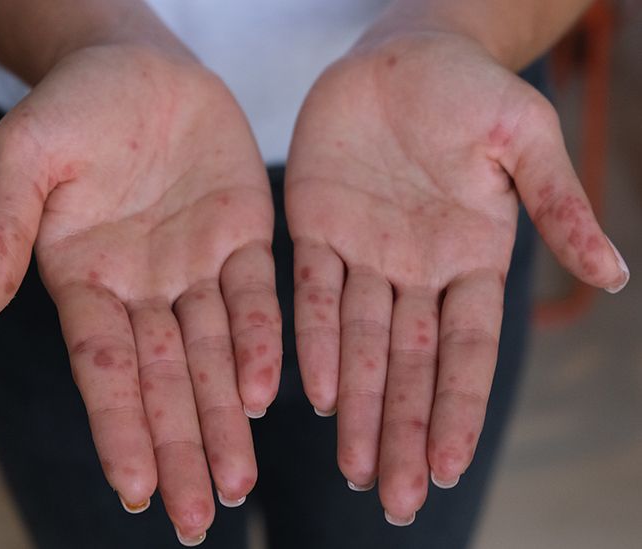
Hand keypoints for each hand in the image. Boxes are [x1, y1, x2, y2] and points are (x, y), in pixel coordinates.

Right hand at [0, 45, 280, 541]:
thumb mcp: (27, 155)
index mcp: (87, 280)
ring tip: (238, 482)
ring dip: (227, 416)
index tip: (137, 491)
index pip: (104, 370)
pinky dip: (262, 344)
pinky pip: (256, 299)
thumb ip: (4, 227)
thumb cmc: (74, 106)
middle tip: (198, 518)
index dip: (120, 428)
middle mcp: (145, 289)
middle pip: (165, 381)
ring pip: (215, 356)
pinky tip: (270, 395)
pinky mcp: (243, 237)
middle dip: (181, 446)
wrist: (139, 65)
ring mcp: (197, 267)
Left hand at [286, 32, 627, 522]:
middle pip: (410, 366)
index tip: (450, 468)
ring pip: (358, 344)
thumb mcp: (526, 139)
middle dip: (404, 430)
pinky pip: (312, 293)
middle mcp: (417, 271)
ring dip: (357, 406)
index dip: (459, 409)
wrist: (402, 53)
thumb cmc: (471, 90)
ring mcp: (365, 254)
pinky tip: (313, 392)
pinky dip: (312, 341)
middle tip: (394, 499)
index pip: (467, 351)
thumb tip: (615, 275)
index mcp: (472, 258)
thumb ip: (558, 206)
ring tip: (353, 469)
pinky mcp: (316, 229)